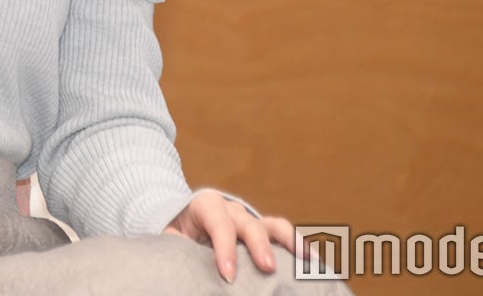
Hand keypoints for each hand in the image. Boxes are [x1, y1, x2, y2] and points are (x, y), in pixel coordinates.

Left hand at [164, 189, 296, 281]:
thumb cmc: (175, 234)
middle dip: (258, 245)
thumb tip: (181, 277)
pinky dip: (298, 247)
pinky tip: (313, 263)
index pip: (218, 223)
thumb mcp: (170, 240)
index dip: (224, 248)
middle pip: (248, 223)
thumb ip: (176, 252)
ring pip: (273, 225)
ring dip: (290, 242)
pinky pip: (282, 236)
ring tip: (306, 261)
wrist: (180, 218)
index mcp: (205, 206)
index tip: (228, 274)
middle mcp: (231, 209)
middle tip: (267, 267)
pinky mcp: (262, 231)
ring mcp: (249, 219)